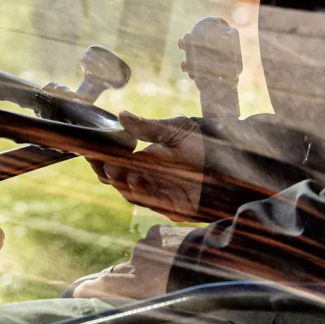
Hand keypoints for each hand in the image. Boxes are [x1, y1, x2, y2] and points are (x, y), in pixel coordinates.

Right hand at [89, 111, 203, 220]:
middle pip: (120, 182)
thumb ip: (147, 128)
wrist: (233, 158)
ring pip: (133, 194)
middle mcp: (150, 180)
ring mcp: (161, 194)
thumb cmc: (202, 140)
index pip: (116, 165)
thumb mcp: (173, 130)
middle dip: (109, 174)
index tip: (91, 153)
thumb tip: (122, 115)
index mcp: (145, 161)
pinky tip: (135, 181)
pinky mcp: (175, 208)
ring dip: (123, 184)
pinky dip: (142, 193)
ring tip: (119, 171)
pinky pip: (153, 204)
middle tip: (103, 164)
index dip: (102, 161)